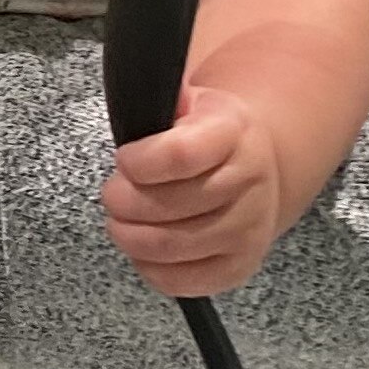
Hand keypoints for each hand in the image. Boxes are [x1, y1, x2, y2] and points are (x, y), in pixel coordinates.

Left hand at [103, 83, 286, 296]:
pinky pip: (184, 281)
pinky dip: (150, 268)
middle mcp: (249, 181)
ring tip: (120, 222)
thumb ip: (163, 97)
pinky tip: (142, 249)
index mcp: (233, 132)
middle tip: (111, 194)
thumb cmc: (205, 131)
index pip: (181, 155)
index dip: (140, 162)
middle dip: (123, 202)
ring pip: (173, 246)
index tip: (123, 159)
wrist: (257, 166)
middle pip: (170, 205)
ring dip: (130, 236)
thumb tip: (147, 88)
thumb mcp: (188, 100)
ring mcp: (249, 229)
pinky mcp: (240, 266)